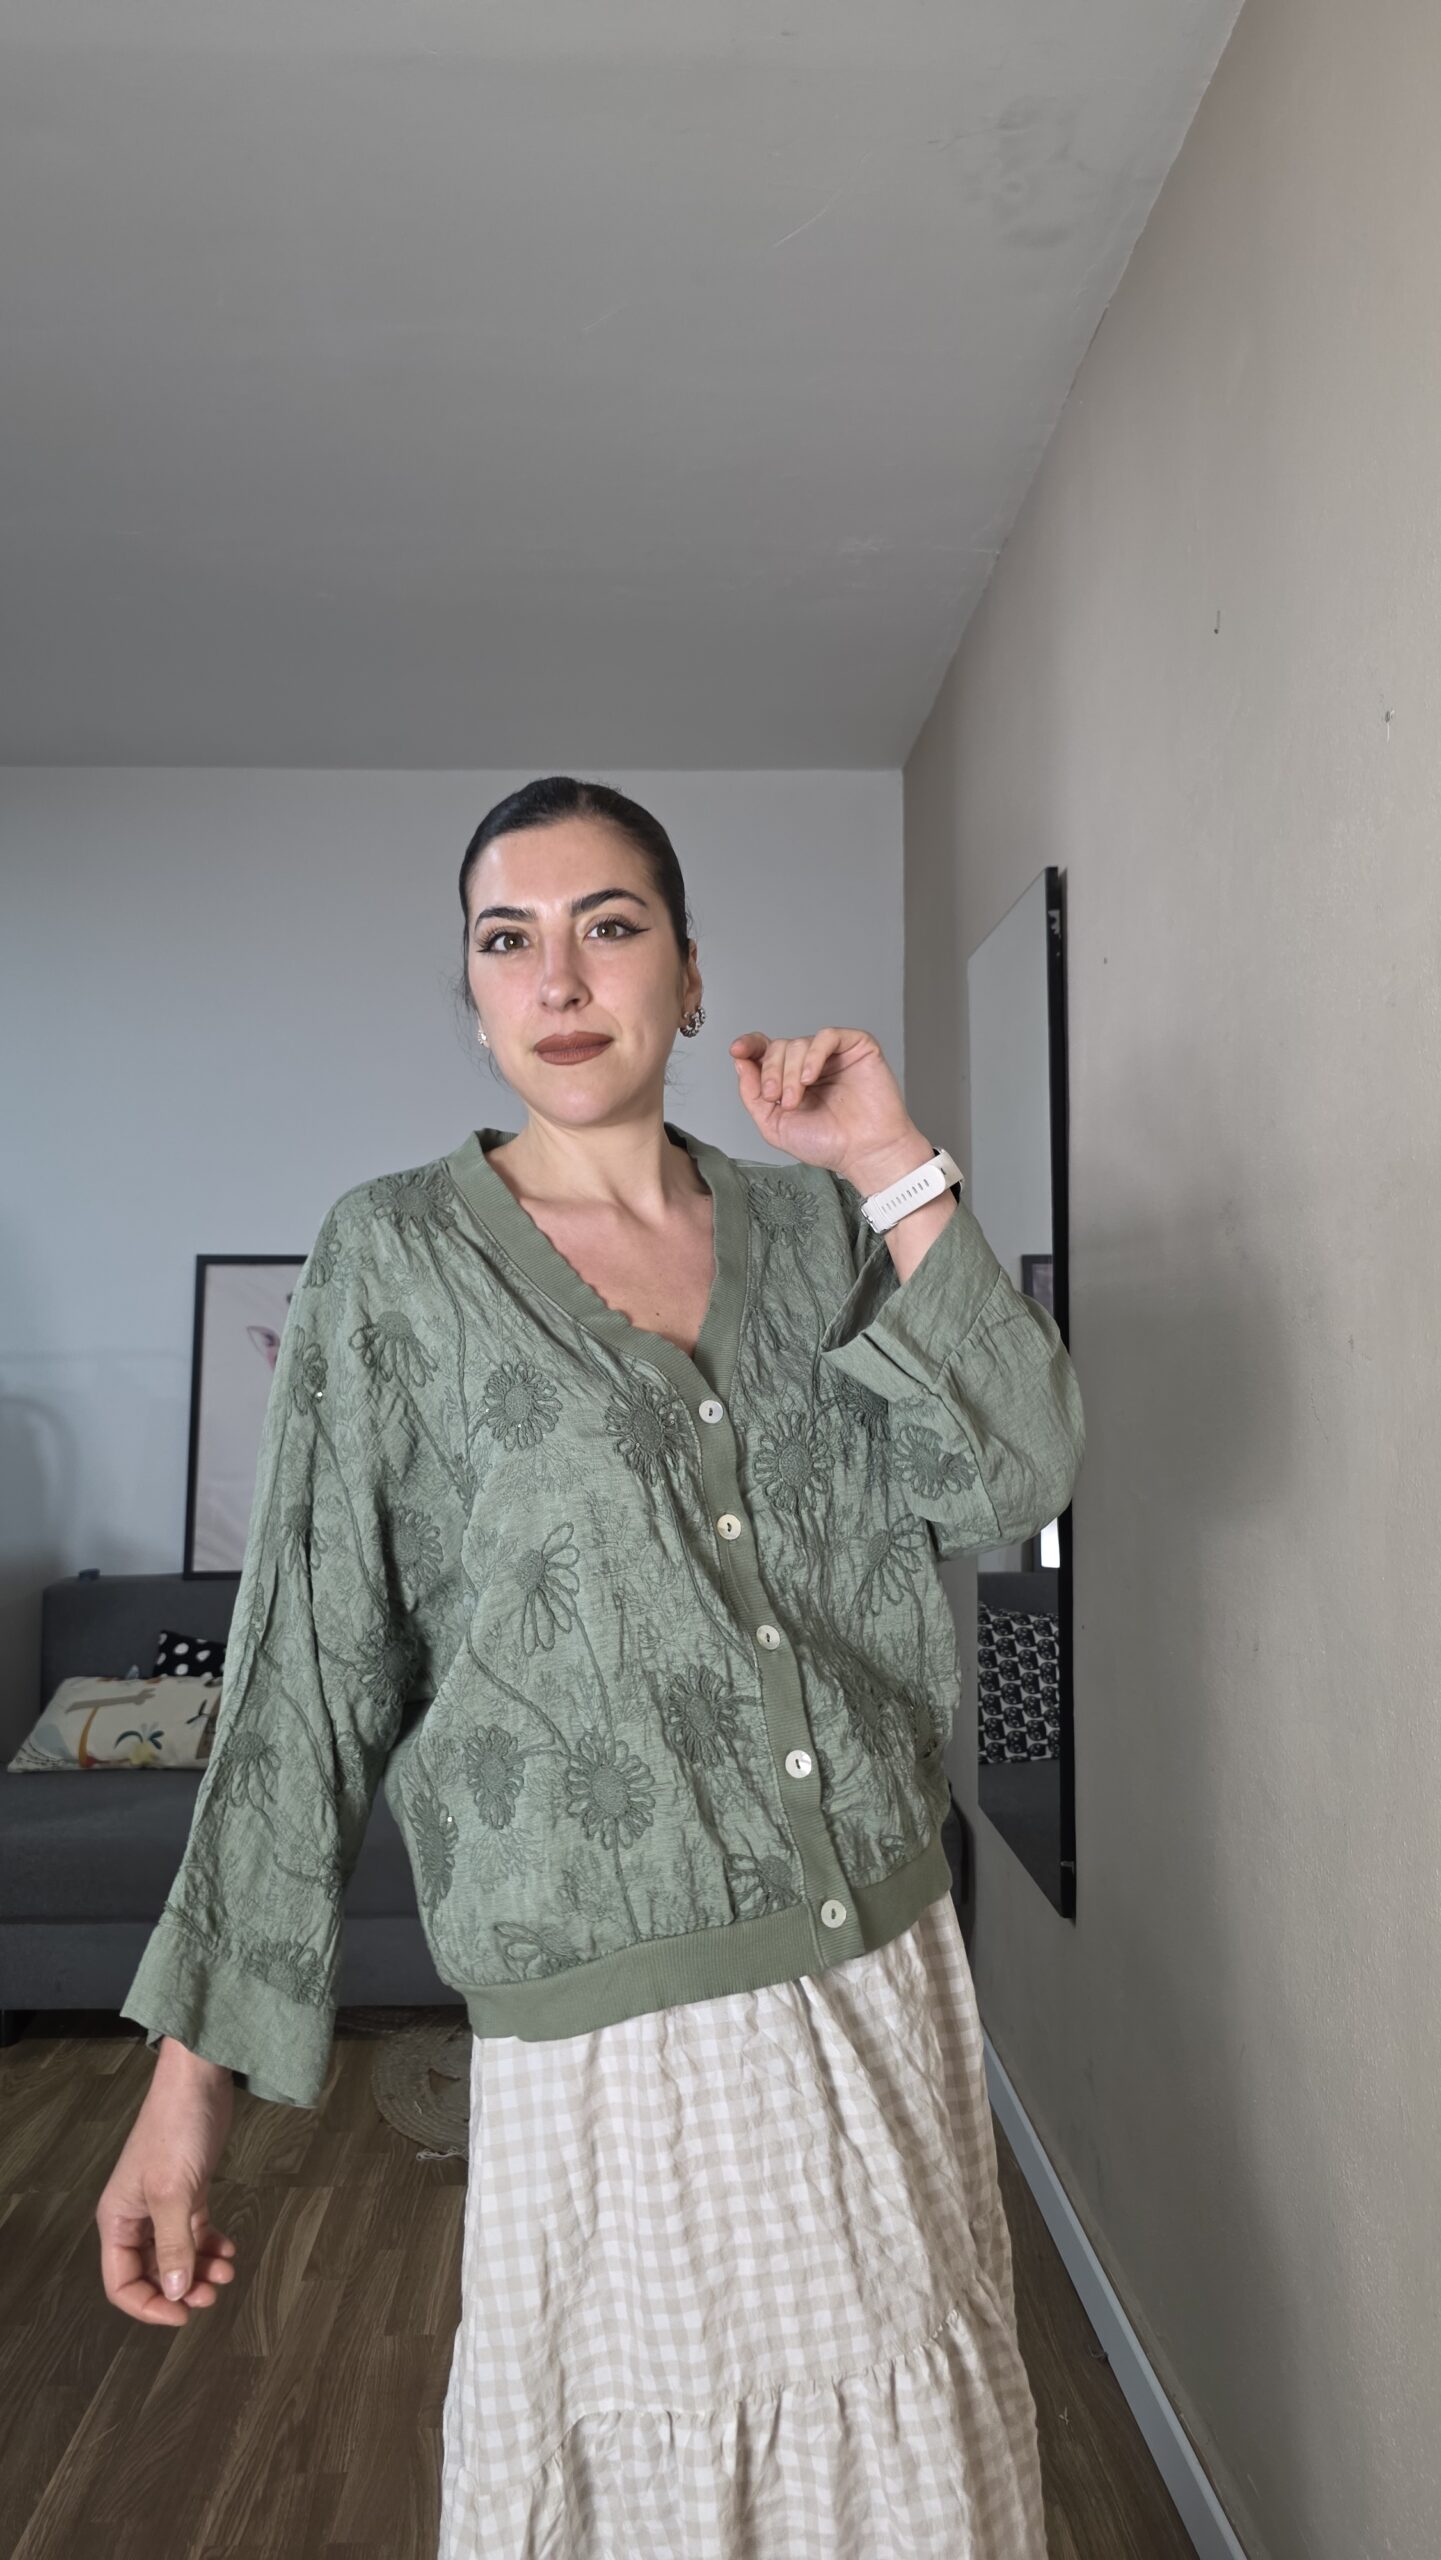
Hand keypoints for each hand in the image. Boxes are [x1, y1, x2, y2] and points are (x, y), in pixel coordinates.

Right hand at [96, 2040, 237, 2324]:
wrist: (198, 2081)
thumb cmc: (175, 2129)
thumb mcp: (173, 2193)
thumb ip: (173, 2245)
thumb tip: (176, 2293)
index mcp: (118, 2220)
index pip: (121, 2282)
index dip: (149, 2305)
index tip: (183, 2315)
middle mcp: (136, 2217)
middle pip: (151, 2273)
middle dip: (181, 2289)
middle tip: (213, 2294)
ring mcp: (163, 2206)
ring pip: (177, 2256)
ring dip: (200, 2270)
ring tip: (227, 2272)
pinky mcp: (188, 2192)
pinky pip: (195, 2234)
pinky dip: (210, 2246)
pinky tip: (228, 2250)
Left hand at [729, 1026, 927, 1189]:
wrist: (863, 1153)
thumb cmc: (828, 1144)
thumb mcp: (775, 1126)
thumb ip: (752, 1095)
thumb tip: (740, 1062)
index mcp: (790, 1079)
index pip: (765, 1050)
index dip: (749, 1045)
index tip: (737, 1050)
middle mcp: (810, 1064)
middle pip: (779, 1047)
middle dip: (772, 1072)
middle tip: (779, 1099)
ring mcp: (834, 1055)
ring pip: (800, 1042)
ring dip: (791, 1072)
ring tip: (797, 1099)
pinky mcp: (857, 1048)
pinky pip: (828, 1036)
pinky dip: (813, 1055)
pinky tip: (810, 1078)